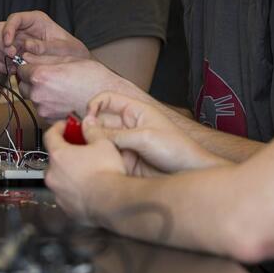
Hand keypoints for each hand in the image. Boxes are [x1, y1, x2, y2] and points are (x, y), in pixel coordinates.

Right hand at [0, 10, 90, 75]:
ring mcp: (16, 40)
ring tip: (11, 64)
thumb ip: (46, 46)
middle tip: (10, 56)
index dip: (7, 29)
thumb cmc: (71, 52)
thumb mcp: (64, 48)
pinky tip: (10, 69)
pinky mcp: (13, 53)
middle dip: (0, 42)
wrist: (73, 63)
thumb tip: (27, 46)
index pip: (14, 18)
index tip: (9, 43)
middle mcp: (23, 28)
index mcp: (35, 20)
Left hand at [15, 57, 141, 120]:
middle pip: (23, 85)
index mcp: (41, 76)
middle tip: (50, 77)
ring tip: (60, 88)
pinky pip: (43, 109)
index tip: (36, 66)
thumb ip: (43, 57)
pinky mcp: (50, 120)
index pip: (21, 69)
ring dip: (40, 93)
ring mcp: (44, 109)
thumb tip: (27, 56)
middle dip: (32, 81)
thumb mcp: (68, 59)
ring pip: (33, 98)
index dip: (28, 66)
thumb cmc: (93, 77)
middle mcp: (38, 94)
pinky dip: (48, 104)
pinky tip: (63, 98)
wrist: (108, 100)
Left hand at [43, 121, 127, 221]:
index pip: (50, 136)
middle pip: (54, 159)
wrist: (112, 202)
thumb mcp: (103, 144)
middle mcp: (53, 174)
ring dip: (69, 173)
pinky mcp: (66, 208)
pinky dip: (74, 191)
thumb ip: (92, 131)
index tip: (66, 126)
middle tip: (80, 151)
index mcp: (59, 155)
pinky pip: (66, 195)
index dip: (58, 128)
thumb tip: (88, 123)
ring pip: (60, 179)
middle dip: (65, 154)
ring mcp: (58, 193)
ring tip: (86, 172)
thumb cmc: (106, 172)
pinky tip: (88, 189)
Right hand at [83, 92, 223, 173]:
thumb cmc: (176, 149)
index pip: (107, 99)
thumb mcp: (144, 137)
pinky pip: (107, 157)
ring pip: (101, 141)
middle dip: (90, 129)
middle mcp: (127, 125)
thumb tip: (88, 128)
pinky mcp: (125, 160)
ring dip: (95, 146)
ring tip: (93, 154)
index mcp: (134, 111)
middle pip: (100, 121)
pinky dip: (102, 160)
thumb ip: (115, 133)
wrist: (189, 173)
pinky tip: (102, 165)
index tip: (86, 118)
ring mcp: (126, 143)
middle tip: (85, 140)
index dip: (93, 105)